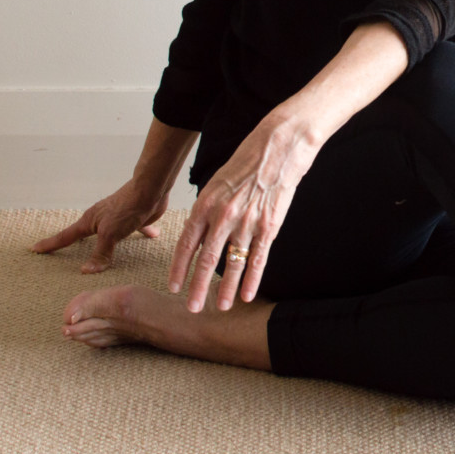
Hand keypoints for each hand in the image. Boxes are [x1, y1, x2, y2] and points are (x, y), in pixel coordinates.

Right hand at [31, 179, 170, 273]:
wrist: (151, 190)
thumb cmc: (127, 209)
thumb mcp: (110, 234)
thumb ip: (100, 252)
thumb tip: (86, 271)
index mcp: (89, 222)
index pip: (65, 237)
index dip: (50, 245)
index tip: (34, 249)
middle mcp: (99, 220)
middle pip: (82, 235)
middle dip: (72, 245)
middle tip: (58, 253)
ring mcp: (116, 219)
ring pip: (106, 234)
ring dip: (103, 244)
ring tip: (98, 253)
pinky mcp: (133, 219)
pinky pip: (133, 230)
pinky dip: (139, 234)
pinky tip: (150, 237)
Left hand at [168, 111, 320, 311]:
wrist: (280, 145)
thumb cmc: (249, 159)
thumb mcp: (219, 180)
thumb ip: (210, 207)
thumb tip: (204, 230)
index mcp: (206, 203)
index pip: (186, 243)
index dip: (179, 268)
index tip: (174, 286)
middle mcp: (223, 216)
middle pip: (206, 260)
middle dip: (197, 287)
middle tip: (191, 308)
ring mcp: (247, 222)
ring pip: (232, 264)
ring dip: (225, 289)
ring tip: (220, 308)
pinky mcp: (269, 226)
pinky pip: (258, 258)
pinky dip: (253, 279)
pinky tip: (248, 295)